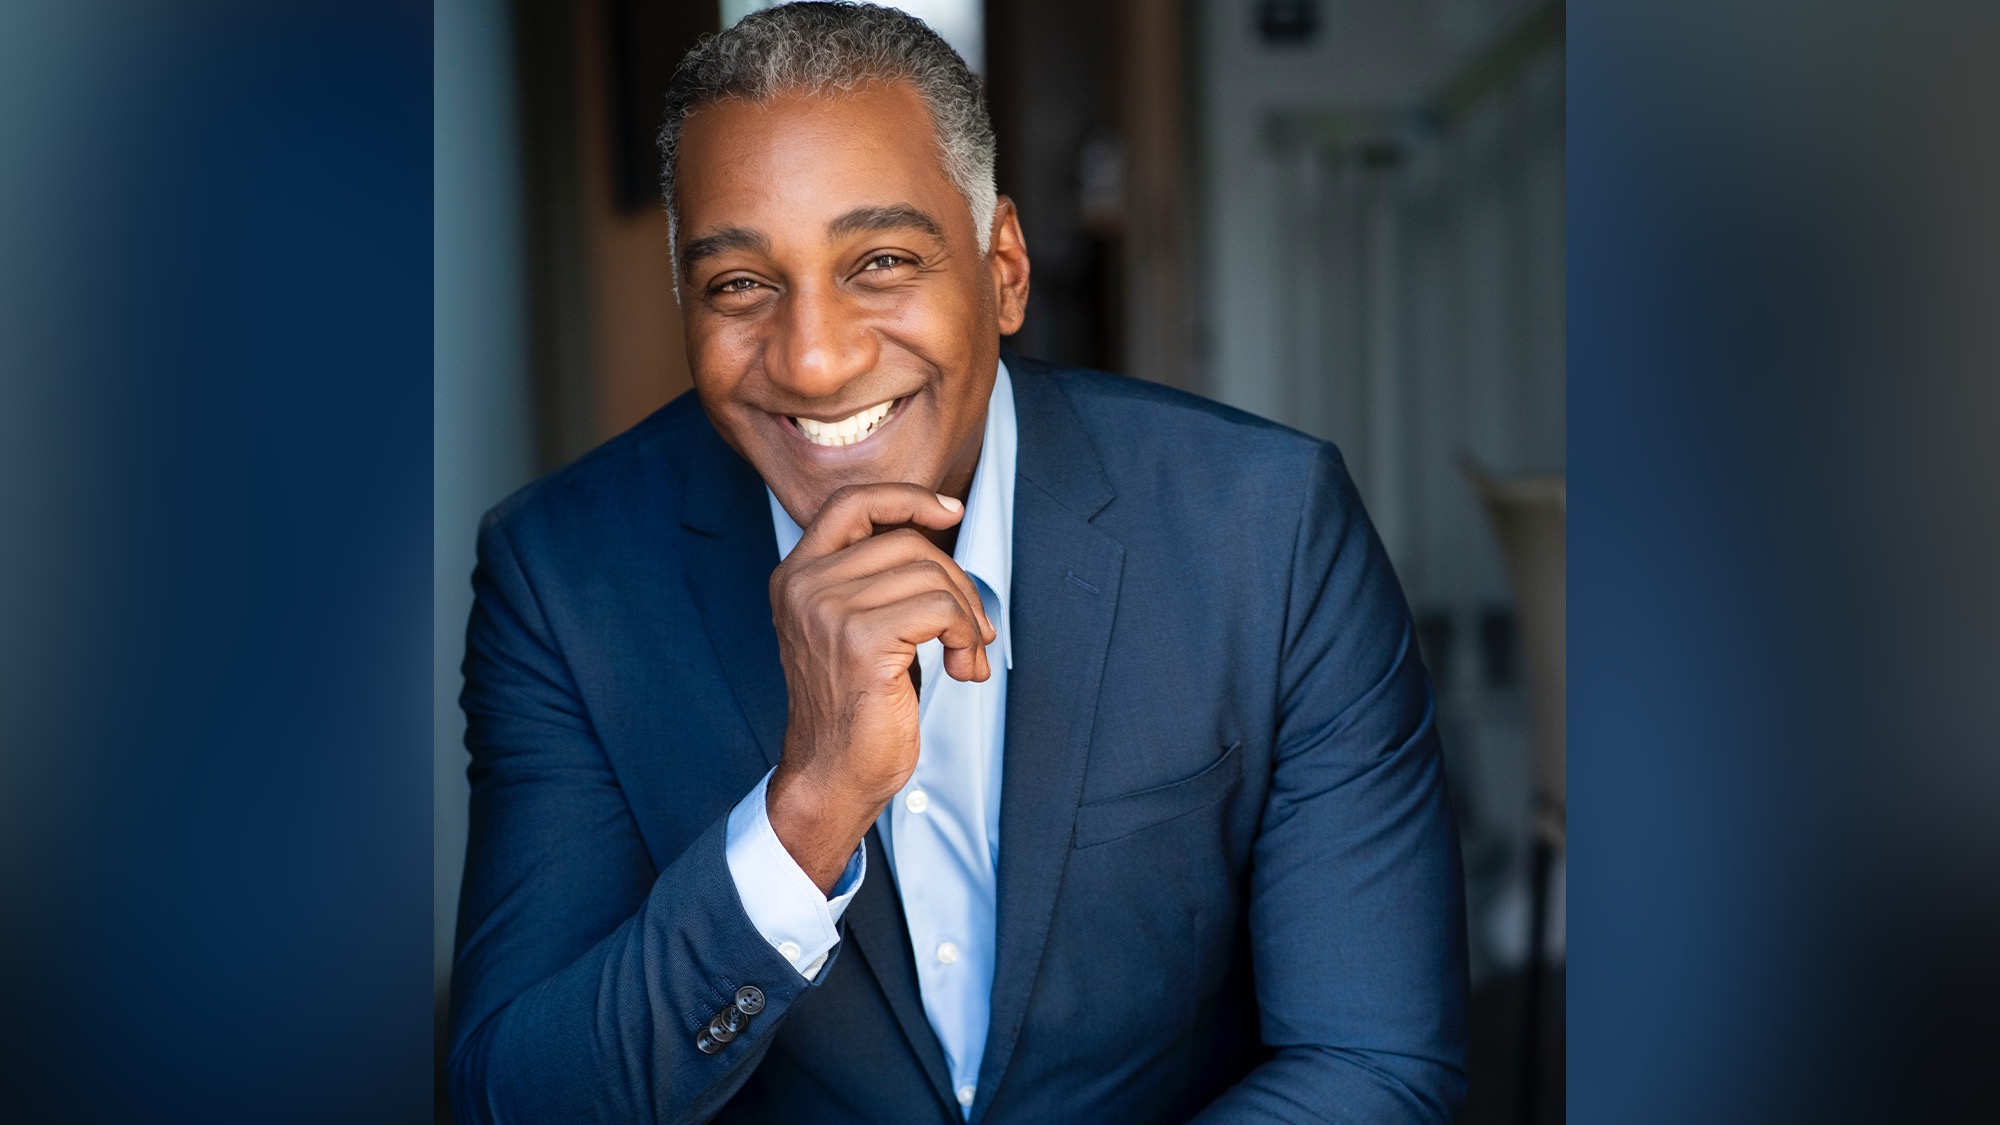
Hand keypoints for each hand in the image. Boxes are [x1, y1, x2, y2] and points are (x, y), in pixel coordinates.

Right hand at [765, 483, 995, 890]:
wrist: (831, 774)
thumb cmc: (850, 708)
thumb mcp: (852, 628)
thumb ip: (875, 580)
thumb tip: (939, 536)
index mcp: (796, 576)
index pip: (852, 503)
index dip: (907, 499)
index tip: (950, 510)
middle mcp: (804, 585)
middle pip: (908, 542)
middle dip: (957, 582)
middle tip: (971, 630)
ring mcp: (828, 611)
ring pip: (931, 575)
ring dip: (967, 618)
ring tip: (967, 657)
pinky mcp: (860, 641)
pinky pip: (940, 610)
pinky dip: (965, 636)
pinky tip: (962, 667)